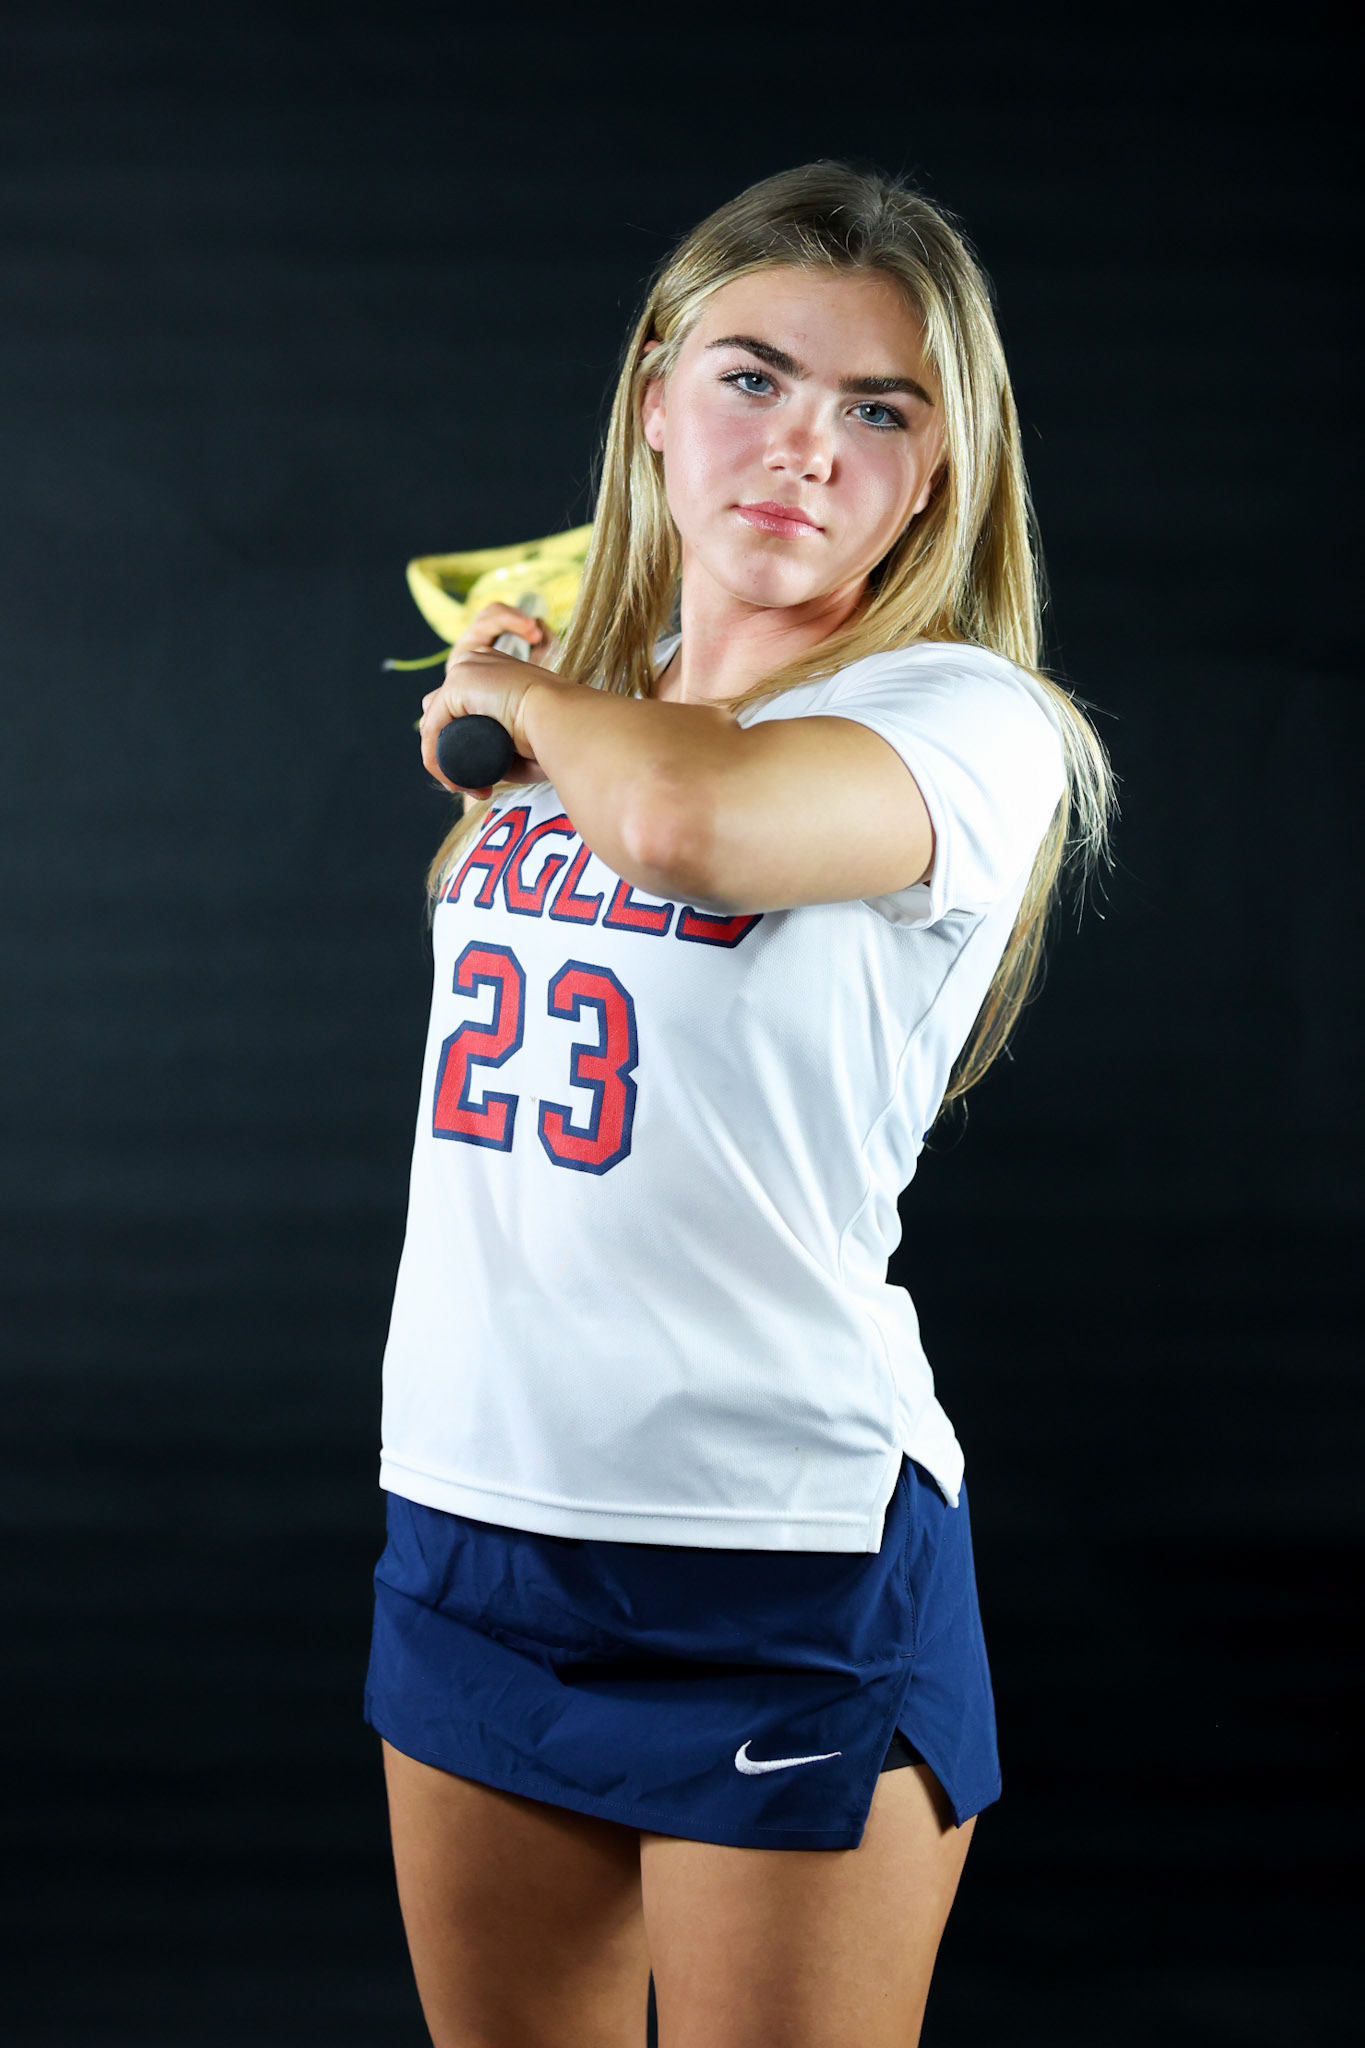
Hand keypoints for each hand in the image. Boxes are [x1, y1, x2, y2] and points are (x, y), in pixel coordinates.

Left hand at [419, 604, 557, 796]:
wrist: (567, 723)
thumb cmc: (557, 737)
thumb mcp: (521, 739)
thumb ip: (495, 746)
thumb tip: (476, 769)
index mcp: (495, 670)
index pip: (460, 707)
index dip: (463, 746)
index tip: (485, 782)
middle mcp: (477, 663)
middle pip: (441, 711)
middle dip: (450, 750)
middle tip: (473, 784)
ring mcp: (466, 669)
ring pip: (435, 722)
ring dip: (444, 759)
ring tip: (467, 786)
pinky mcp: (457, 683)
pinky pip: (433, 729)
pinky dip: (438, 760)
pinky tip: (456, 780)